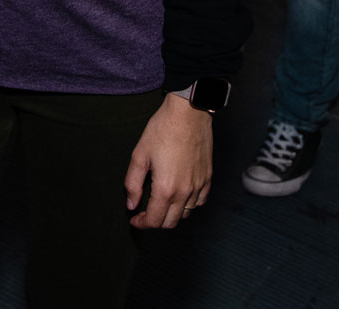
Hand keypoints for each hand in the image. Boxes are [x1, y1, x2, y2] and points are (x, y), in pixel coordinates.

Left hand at [125, 94, 212, 229]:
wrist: (188, 114)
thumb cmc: (163, 130)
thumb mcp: (140, 155)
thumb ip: (132, 183)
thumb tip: (131, 204)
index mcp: (165, 188)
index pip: (154, 220)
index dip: (142, 223)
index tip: (136, 219)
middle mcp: (184, 192)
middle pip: (170, 222)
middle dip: (155, 221)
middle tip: (145, 213)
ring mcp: (199, 186)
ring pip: (186, 214)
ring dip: (172, 214)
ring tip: (161, 204)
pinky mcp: (207, 178)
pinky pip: (199, 202)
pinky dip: (189, 205)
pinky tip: (180, 196)